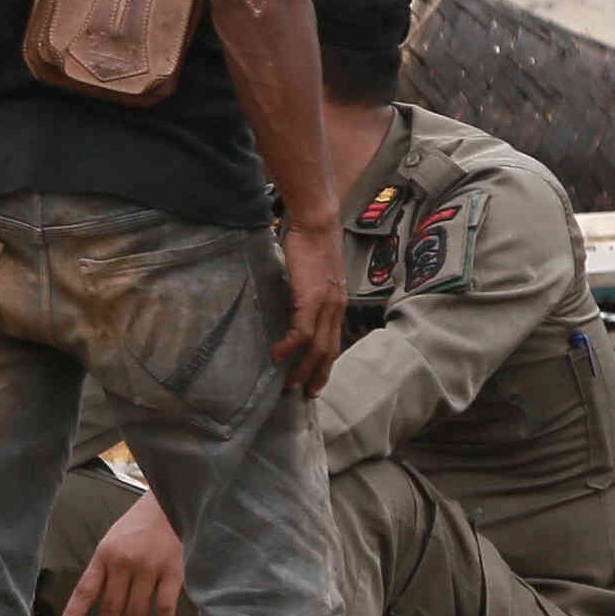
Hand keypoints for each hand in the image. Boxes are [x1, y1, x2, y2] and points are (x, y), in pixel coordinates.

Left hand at [56, 489, 188, 615]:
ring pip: (137, 612)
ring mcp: (149, 568)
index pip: (85, 590)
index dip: (74, 613)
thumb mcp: (111, 542)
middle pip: (111, 608)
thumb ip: (103, 570)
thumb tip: (91, 602)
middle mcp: (124, 563)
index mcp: (104, 556)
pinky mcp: (174, 572)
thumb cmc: (137, 527)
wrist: (169, 505)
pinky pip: (166, 606)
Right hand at [272, 228, 345, 397]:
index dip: (325, 362)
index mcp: (337, 301)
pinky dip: (289, 347)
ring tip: (289, 384)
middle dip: (318, 374)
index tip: (316, 378)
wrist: (318, 222)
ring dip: (303, 368)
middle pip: (329, 350)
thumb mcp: (313, 271)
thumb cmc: (312, 240)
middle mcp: (336, 307)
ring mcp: (326, 304)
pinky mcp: (311, 299)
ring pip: (317, 347)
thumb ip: (307, 288)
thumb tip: (293, 297)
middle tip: (306, 393)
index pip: (334, 339)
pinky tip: (277, 356)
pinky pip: (301, 332)